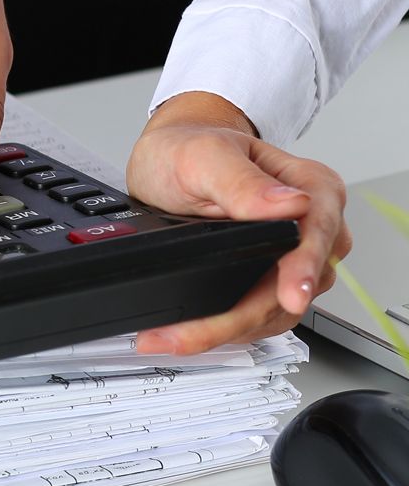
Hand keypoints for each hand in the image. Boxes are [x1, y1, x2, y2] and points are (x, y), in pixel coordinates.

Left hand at [126, 92, 351, 354]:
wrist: (168, 160)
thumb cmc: (190, 149)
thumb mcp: (205, 156)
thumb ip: (242, 182)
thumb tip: (287, 203)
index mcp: (311, 189)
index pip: (317, 235)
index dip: (303, 270)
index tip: (292, 295)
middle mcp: (312, 228)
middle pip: (296, 286)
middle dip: (244, 317)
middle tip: (192, 334)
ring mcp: (293, 259)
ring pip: (276, 311)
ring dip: (226, 331)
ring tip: (174, 336)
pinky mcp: (269, 282)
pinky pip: (257, 317)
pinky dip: (222, 330)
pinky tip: (187, 332)